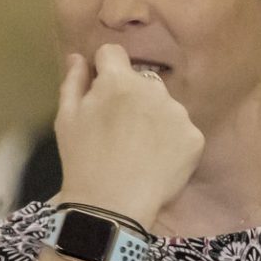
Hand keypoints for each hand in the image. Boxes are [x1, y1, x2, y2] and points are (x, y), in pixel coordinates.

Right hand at [53, 43, 203, 226]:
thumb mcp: (66, 119)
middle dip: (131, 96)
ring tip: (139, 149)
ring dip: (154, 117)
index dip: (103, 69)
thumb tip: (79, 57)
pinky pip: (182, 130)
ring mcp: (178, 113)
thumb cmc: (82, 161)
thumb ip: (74, 81)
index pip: (113, 53)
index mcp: (118, 80)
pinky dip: (172, 142)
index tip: (101, 91)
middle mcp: (153, 89)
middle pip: (142, 81)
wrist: (112, 207)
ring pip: (164, 105)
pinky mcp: (194, 137)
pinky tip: (157, 161)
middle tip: (120, 130)